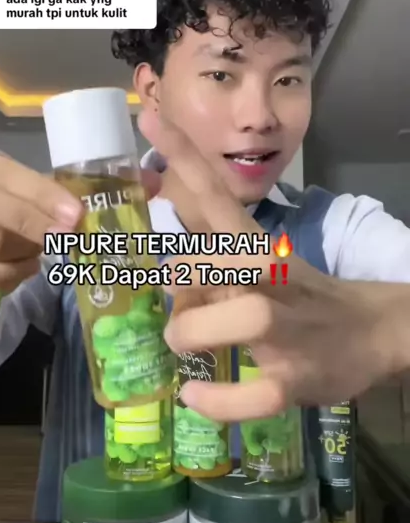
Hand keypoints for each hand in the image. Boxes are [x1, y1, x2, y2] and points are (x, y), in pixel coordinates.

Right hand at [0, 144, 161, 299]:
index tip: (76, 214)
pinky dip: (4, 280)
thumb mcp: (27, 207)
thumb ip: (70, 195)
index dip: (39, 191)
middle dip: (32, 221)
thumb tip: (150, 182)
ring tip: (36, 256)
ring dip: (21, 255)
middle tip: (68, 237)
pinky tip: (14, 275)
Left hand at [139, 111, 409, 420]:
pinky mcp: (293, 381)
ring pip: (233, 322)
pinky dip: (216, 403)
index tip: (149, 119)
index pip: (216, 195)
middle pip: (217, 258)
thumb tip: (162, 257)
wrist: (374, 332)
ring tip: (184, 345)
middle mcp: (271, 281)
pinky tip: (195, 398)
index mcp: (258, 249)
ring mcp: (284, 332)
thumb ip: (210, 259)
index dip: (183, 158)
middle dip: (180, 276)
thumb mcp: (261, 265)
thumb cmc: (303, 297)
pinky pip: (248, 396)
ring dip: (193, 335)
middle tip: (174, 300)